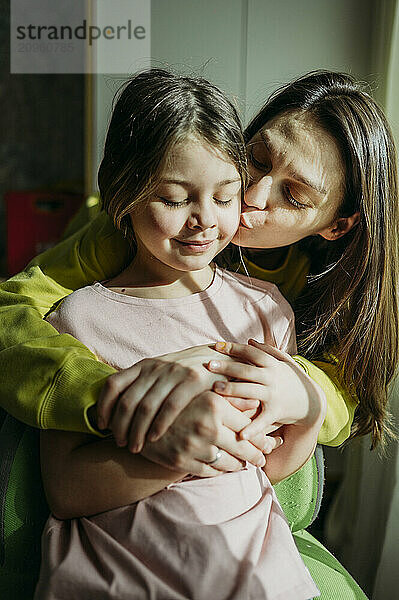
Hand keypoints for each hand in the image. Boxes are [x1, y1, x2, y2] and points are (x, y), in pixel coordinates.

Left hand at [96, 345, 258, 451]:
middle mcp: (156, 367)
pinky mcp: (193, 381)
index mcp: (144, 365)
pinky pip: (170, 407)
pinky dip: (159, 425)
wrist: (222, 359)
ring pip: (146, 407)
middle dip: (120, 427)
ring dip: (137, 431)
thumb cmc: (187, 373)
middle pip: (127, 401)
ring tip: (135, 447)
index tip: (102, 426)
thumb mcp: (162, 373)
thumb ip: (142, 384)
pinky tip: (155, 438)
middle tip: (119, 443)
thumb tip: (114, 405)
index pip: (113, 384)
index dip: (103, 407)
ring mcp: (174, 373)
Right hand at [140, 390, 281, 476]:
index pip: (247, 426)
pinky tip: (227, 467)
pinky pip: (210, 471)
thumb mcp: (202, 392)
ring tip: (248, 463)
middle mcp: (205, 425)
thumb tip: (257, 402)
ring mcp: (192, 446)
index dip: (262, 437)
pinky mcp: (181, 461)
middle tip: (264, 458)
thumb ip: (231, 397)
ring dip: (240, 465)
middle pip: (242, 447)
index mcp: (213, 404)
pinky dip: (222, 471)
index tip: (271, 442)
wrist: (139, 418)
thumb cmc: (176, 401)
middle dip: (257, 455)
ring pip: (228, 462)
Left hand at [207, 339, 325, 439]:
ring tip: (215, 388)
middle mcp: (272, 378)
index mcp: (272, 365)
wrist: (312, 403)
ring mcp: (274, 395)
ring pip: (250, 391)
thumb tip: (249, 341)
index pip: (251, 353)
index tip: (216, 345)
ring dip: (233, 390)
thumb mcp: (285, 362)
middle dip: (227, 367)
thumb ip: (268, 351)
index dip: (234, 348)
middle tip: (208, 365)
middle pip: (247, 371)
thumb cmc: (293, 380)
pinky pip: (263, 421)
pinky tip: (240, 433)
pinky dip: (253, 428)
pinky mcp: (276, 412)